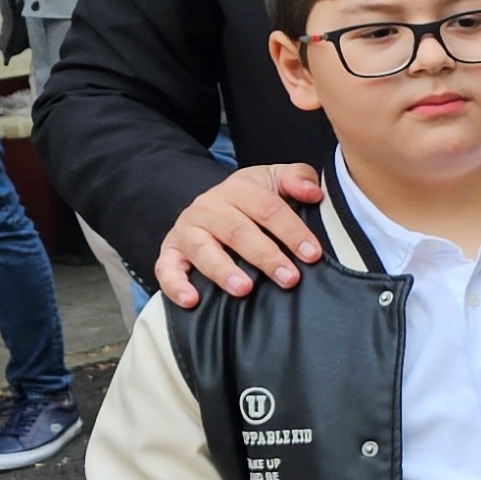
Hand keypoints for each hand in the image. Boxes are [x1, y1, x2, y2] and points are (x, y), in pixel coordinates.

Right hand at [153, 162, 326, 305]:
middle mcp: (209, 207)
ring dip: (224, 271)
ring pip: (203, 249)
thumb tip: (313, 192)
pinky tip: (192, 300)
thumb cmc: (252, 198)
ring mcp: (187, 230)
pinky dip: (176, 285)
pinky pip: (167, 269)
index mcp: (238, 188)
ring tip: (245, 289)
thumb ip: (298, 179)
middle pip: (237, 231)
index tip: (312, 254)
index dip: (292, 231)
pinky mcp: (170, 252)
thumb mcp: (275, 180)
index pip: (268, 208)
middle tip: (289, 278)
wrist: (211, 205)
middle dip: (265, 256)